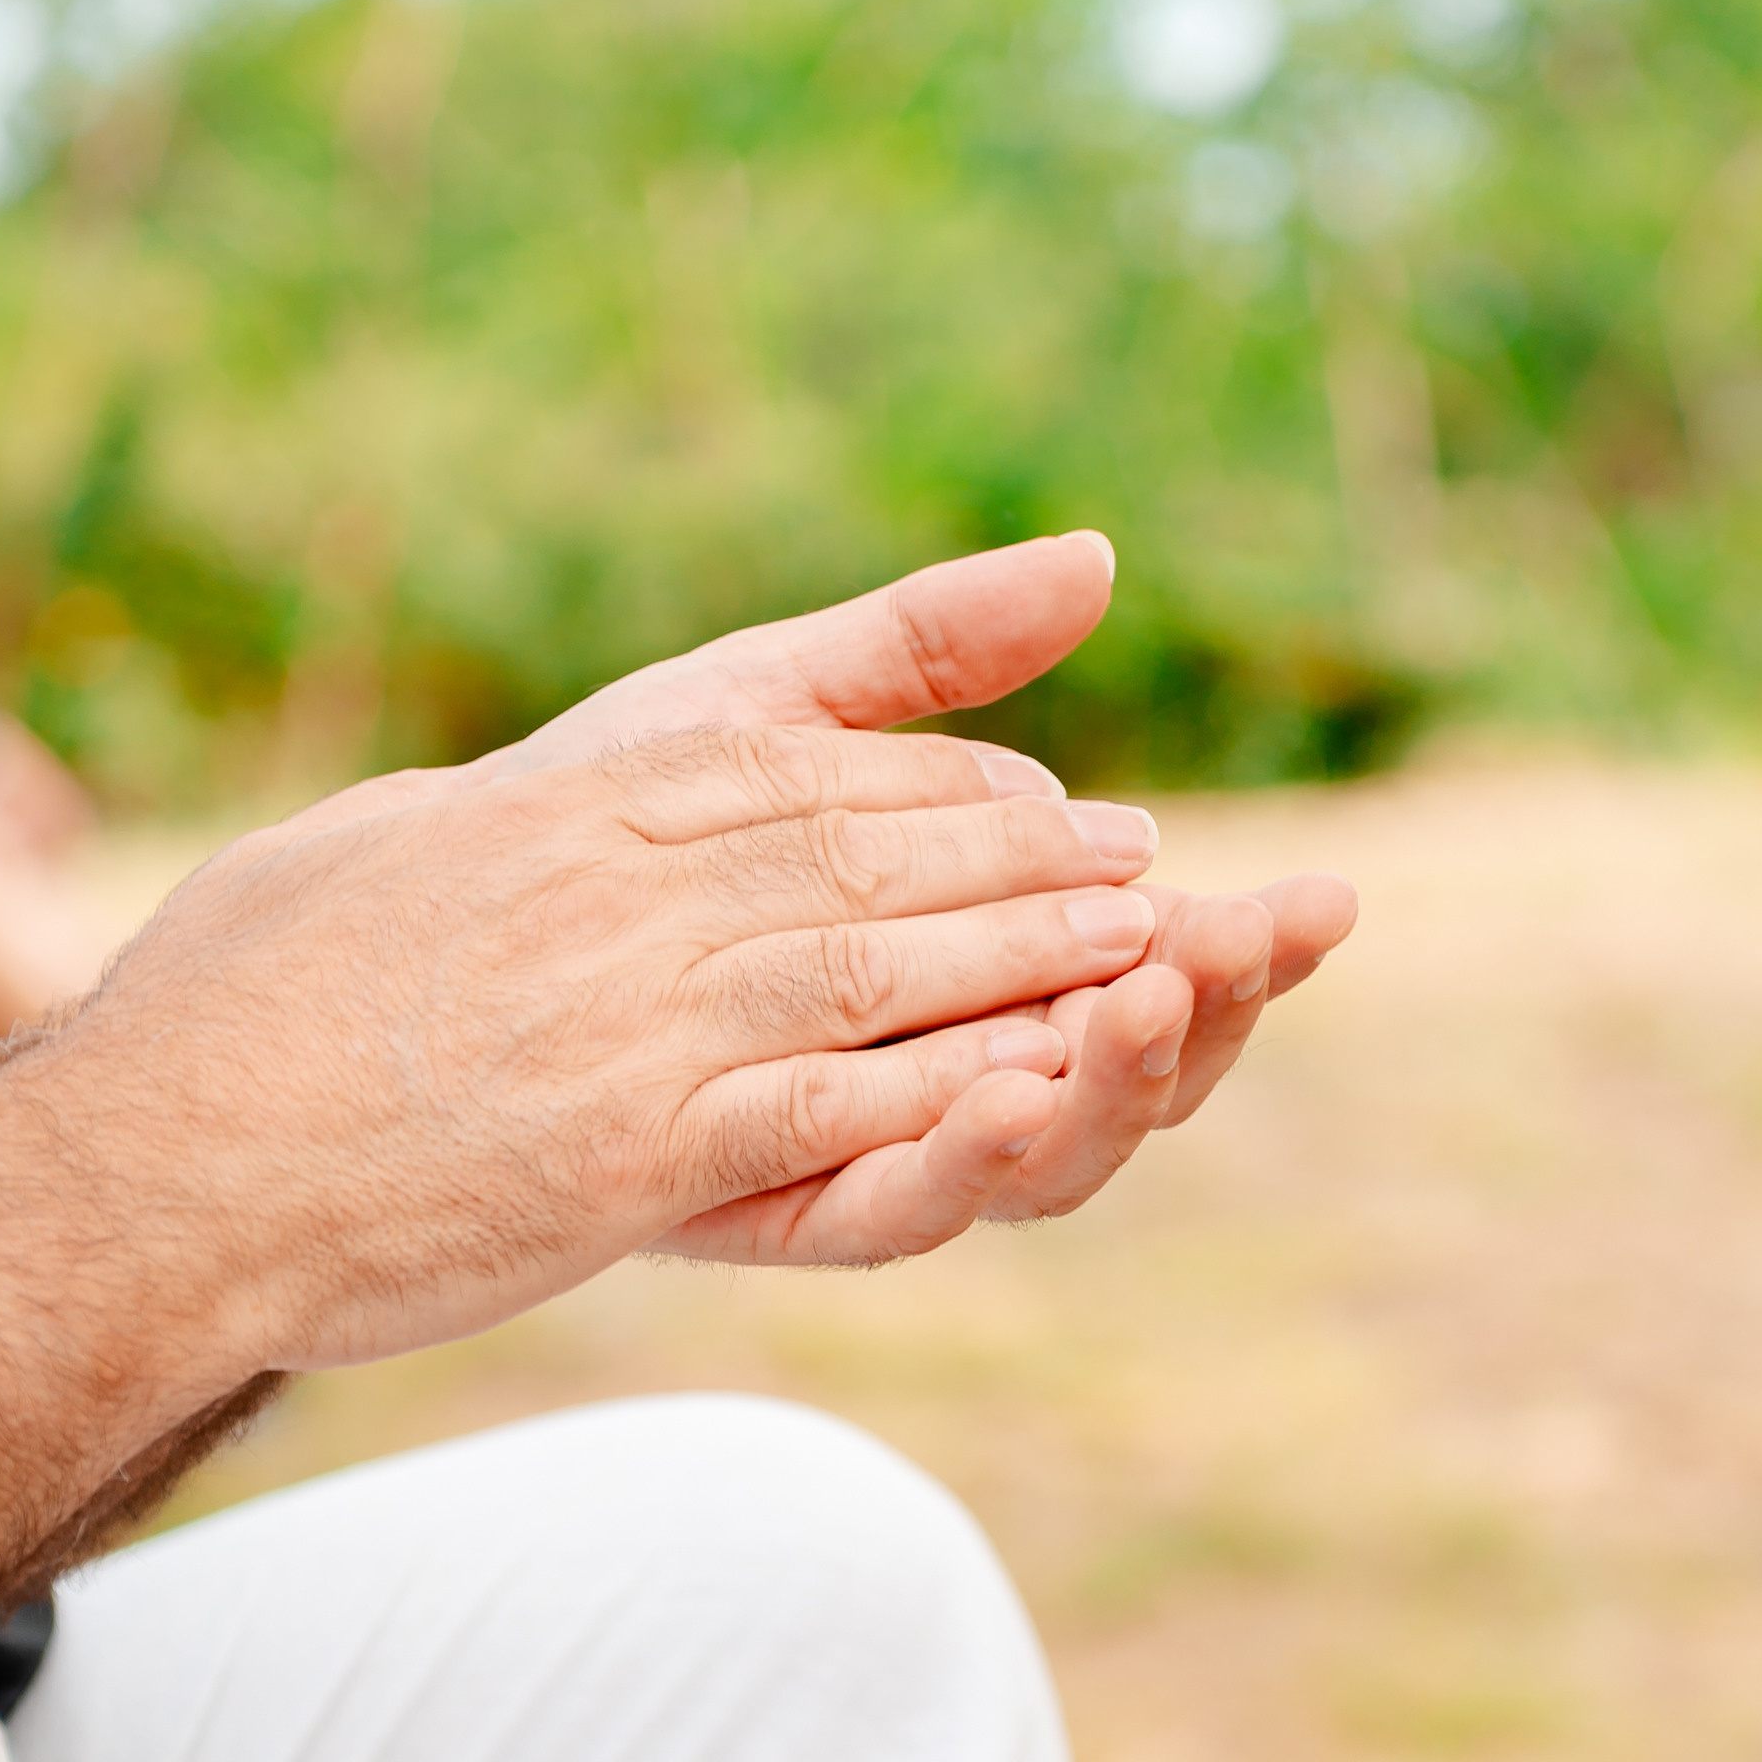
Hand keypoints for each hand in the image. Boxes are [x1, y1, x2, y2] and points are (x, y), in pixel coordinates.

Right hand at [38, 724, 1173, 1377]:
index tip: (1047, 796)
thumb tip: (563, 800)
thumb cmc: (247, 1001)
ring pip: (873, 962)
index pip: (800, 763)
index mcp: (565, 802)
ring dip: (1023, 953)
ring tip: (1143, 949)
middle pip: (864, 845)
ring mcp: (628, 1013)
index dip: (946, 782)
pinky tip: (1037, 1086)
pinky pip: (825, 1109)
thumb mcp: (394, 841)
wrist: (156, 1157)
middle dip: (1021, 854)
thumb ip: (522, 807)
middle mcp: (614, 884)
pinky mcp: (631, 1146)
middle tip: (1143, 866)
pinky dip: (946, 1092)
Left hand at [525, 534, 1357, 1260]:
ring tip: (1152, 994)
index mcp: (987, 970)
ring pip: (1044, 1155)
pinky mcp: (781, 1204)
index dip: (1246, 948)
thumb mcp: (778, 709)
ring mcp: (872, 1146)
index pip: (1157, 972)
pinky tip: (1015, 1081)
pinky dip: (967, 1150)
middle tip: (1265, 943)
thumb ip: (931, 655)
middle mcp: (952, 1072)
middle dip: (1215, 1016)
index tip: (1323, 903)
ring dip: (1114, 1083)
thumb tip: (1099, 556)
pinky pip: (899, 1202)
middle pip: (1131, 1077)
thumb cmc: (617, 820)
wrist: (437, 931)